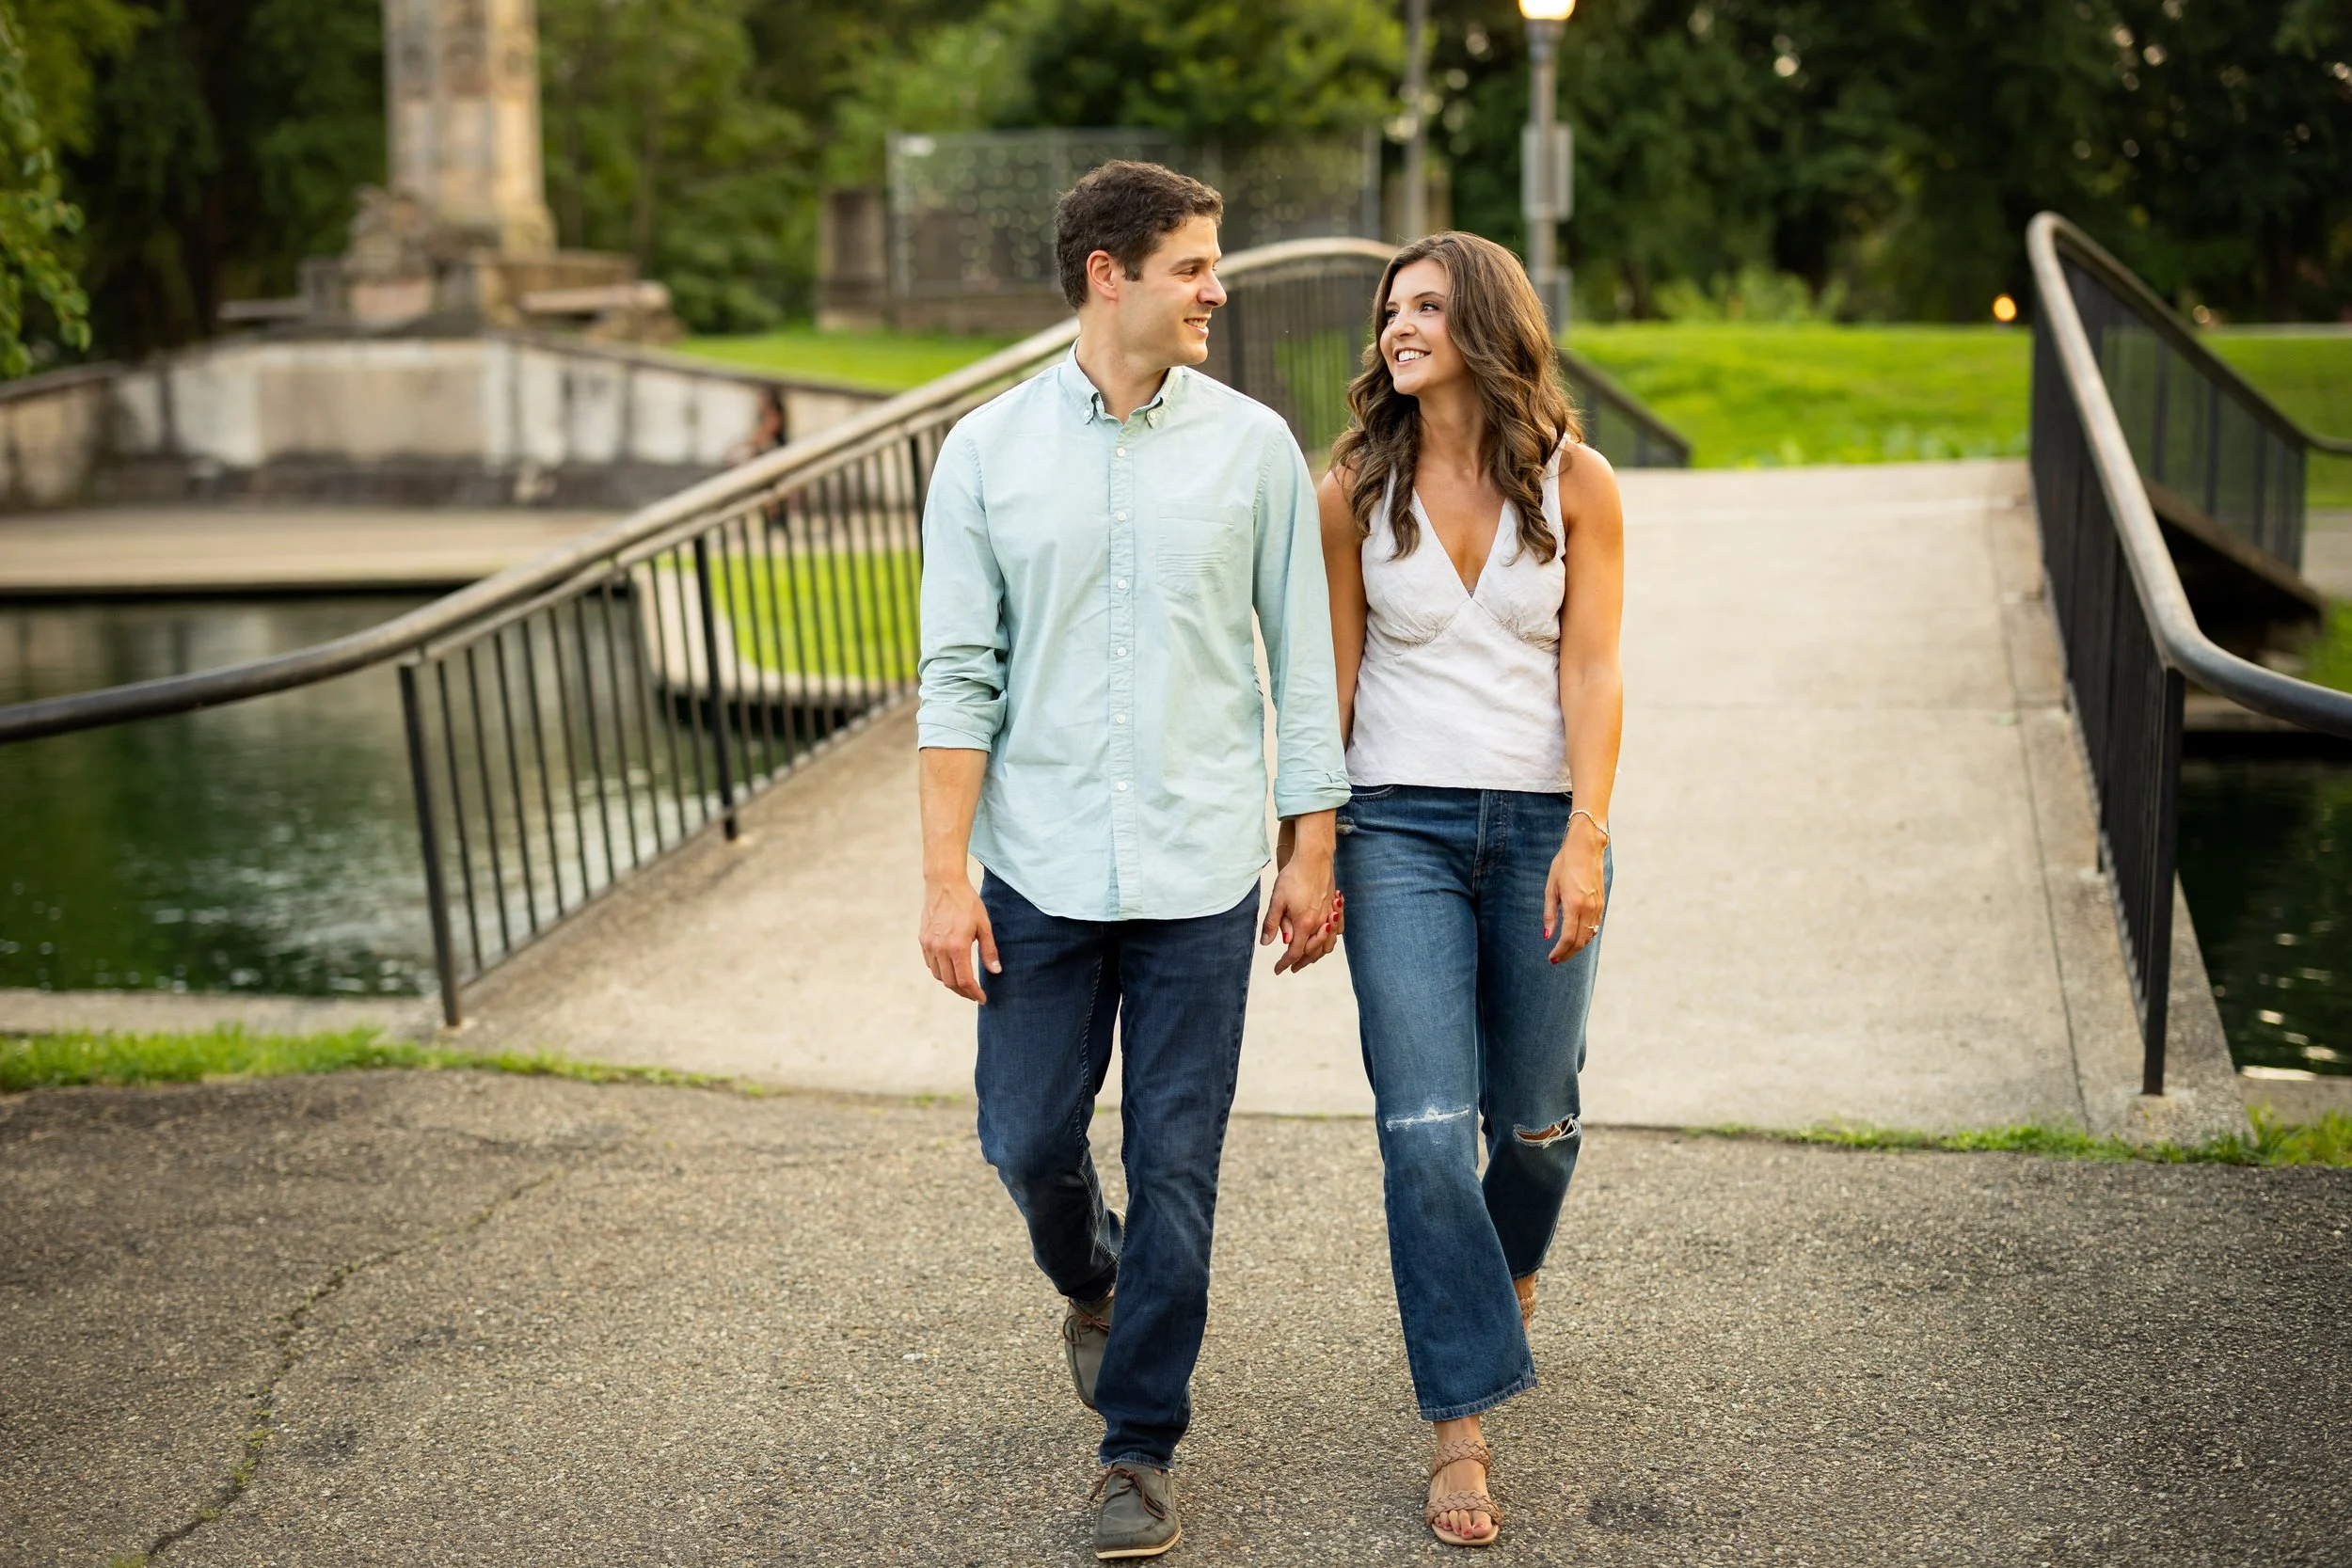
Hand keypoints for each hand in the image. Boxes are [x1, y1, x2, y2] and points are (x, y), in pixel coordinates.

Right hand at [920, 873, 999, 1001]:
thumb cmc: (967, 903)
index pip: (965, 980)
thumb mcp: (984, 926)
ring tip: (963, 984)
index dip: (974, 993)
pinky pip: (931, 964)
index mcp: (957, 947)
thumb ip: (989, 951)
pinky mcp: (923, 940)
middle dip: (963, 992)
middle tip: (974, 994)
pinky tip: (950, 969)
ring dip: (951, 983)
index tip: (982, 998)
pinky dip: (940, 971)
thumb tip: (995, 971)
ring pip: (938, 975)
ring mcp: (929, 945)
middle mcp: (940, 949)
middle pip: (950, 982)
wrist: (944, 884)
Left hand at [1265, 813, 1340, 974]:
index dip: (1285, 963)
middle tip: (1291, 967)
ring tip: (1307, 958)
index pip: (1294, 952)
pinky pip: (1336, 931)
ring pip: (1327, 944)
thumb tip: (1266, 943)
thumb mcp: (1277, 900)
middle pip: (1312, 952)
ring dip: (1316, 954)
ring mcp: (1329, 915)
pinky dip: (1330, 941)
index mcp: (1304, 923)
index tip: (1277, 970)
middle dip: (1301, 962)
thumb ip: (1272, 923)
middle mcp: (1319, 923)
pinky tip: (1325, 939)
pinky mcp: (1334, 907)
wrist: (1313, 858)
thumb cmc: (1293, 877)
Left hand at [1543, 816, 1606, 963]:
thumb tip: (1546, 936)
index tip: (1551, 958)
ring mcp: (1598, 907)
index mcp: (1574, 905)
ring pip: (1589, 936)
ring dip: (1576, 947)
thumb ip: (1549, 914)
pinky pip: (1594, 927)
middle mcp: (1589, 909)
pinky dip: (1585, 937)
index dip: (1559, 951)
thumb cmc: (1564, 864)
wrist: (1586, 848)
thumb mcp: (1551, 888)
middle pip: (1580, 941)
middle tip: (1556, 959)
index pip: (1568, 938)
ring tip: (1563, 951)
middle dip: (1567, 953)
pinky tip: (1575, 938)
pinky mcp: (1602, 904)